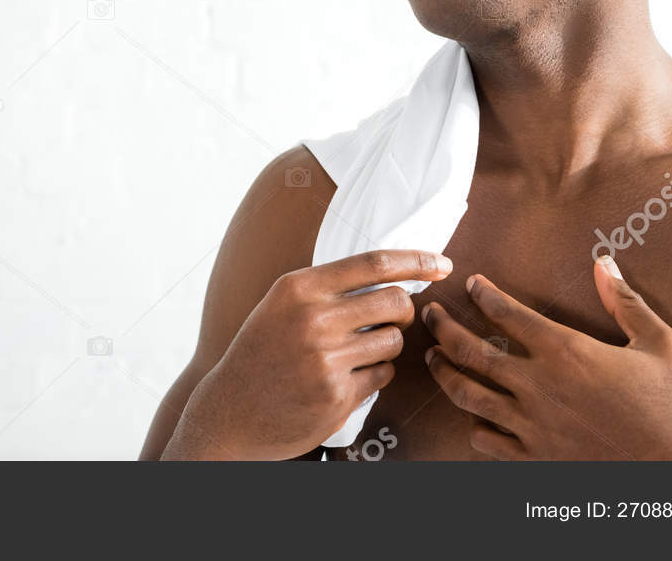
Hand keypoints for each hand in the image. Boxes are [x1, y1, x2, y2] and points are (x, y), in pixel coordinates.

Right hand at [171, 249, 452, 459]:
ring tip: (357, 353)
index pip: (374, 263)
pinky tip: (345, 378)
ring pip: (394, 341)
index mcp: (299, 287)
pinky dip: (374, 375)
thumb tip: (394, 275)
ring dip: (387, 346)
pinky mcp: (337, 396)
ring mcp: (326, 359)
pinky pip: (382, 375)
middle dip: (404, 311)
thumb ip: (328, 288)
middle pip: (396, 302)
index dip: (416, 260)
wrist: (229, 412)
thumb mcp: (281, 304)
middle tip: (392, 320)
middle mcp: (313, 319)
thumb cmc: (261, 352)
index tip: (442, 264)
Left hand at [422, 255, 671, 459]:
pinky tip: (471, 414)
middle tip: (429, 314)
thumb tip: (604, 263)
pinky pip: (486, 440)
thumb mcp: (661, 344)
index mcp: (567, 352)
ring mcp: (533, 425)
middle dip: (442, 328)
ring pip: (468, 395)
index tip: (472, 284)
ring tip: (433, 359)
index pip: (506, 313)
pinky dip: (472, 424)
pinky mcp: (536, 458)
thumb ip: (626, 302)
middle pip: (471, 351)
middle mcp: (540, 386)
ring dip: (444, 373)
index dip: (484, 294)